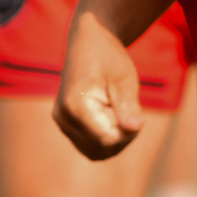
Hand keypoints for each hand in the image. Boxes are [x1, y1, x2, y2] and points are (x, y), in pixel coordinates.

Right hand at [53, 14, 144, 159]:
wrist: (87, 44)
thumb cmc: (108, 58)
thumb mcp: (123, 77)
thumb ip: (128, 105)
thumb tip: (134, 128)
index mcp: (75, 105)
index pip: (107, 139)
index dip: (127, 132)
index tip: (134, 111)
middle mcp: (63, 118)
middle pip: (101, 149)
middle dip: (121, 136)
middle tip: (129, 110)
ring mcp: (62, 123)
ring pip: (95, 152)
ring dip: (114, 139)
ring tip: (119, 111)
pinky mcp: (66, 126)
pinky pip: (90, 147)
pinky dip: (106, 139)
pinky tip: (111, 117)